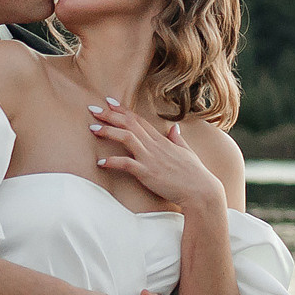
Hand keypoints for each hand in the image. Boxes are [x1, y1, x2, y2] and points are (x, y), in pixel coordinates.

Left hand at [89, 98, 223, 212]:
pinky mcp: (147, 173)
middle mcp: (155, 146)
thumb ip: (178, 139)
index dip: (123, 110)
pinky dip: (112, 162)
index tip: (110, 102)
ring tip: (93, 128)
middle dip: (110, 115)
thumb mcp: (187, 153)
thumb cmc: (196, 175)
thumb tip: (174, 128)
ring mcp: (150, 158)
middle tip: (93, 109)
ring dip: (108, 131)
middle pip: (130, 124)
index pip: (139, 120)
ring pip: (126, 137)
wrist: (201, 192)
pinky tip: (100, 162)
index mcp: (162, 140)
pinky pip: (126, 164)